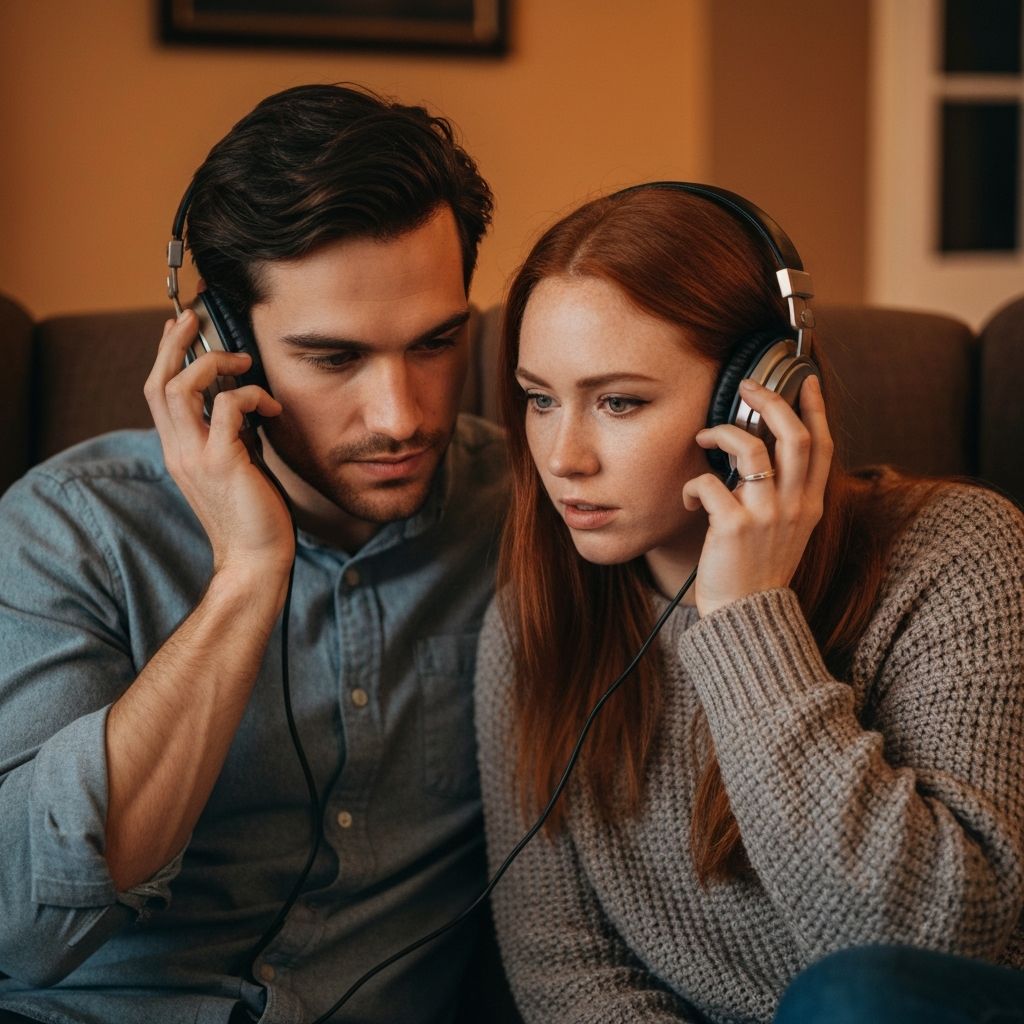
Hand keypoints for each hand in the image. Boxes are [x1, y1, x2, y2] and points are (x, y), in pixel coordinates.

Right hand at [144, 310, 293, 581]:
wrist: (255, 560)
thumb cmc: (254, 515)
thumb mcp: (236, 465)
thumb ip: (231, 434)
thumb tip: (244, 402)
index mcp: (179, 450)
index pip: (158, 393)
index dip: (165, 356)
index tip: (178, 327)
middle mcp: (178, 450)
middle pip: (158, 382)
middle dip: (174, 342)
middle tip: (195, 314)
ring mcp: (195, 456)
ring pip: (181, 388)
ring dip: (211, 362)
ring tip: (242, 358)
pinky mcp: (222, 463)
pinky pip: (229, 407)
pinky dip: (251, 395)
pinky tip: (274, 406)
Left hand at [682, 375, 832, 616]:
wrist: (747, 616)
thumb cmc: (758, 571)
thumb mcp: (787, 531)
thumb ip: (783, 495)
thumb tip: (762, 457)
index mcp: (809, 505)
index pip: (821, 445)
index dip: (814, 407)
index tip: (804, 381)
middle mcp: (793, 506)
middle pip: (793, 435)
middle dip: (770, 400)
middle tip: (747, 387)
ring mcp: (765, 515)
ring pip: (751, 449)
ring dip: (721, 433)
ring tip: (703, 438)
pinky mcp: (733, 526)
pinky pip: (709, 483)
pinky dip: (692, 484)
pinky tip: (689, 498)